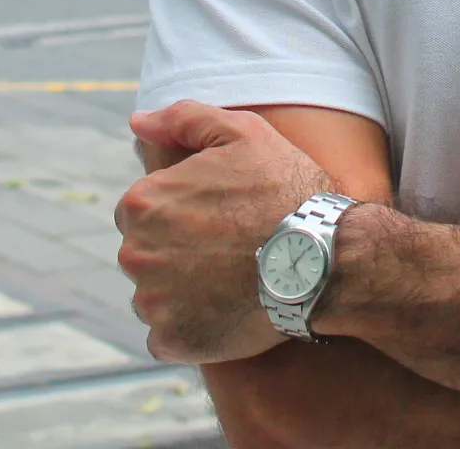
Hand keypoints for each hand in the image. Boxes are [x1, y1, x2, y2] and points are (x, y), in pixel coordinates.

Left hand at [117, 100, 331, 363]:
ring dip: (181, 290)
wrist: (324, 259)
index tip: (217, 216)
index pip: (141, 208)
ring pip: (154, 294)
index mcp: (143, 202)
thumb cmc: (284, 191)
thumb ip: (185, 120)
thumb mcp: (244, 134)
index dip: (180, 210)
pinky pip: (166, 337)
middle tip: (226, 248)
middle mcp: (136, 253)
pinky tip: (224, 312)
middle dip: (176, 250)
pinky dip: (189, 328)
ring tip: (230, 281)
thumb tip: (139, 123)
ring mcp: (153, 301)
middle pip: (144, 251)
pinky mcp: (173, 339)